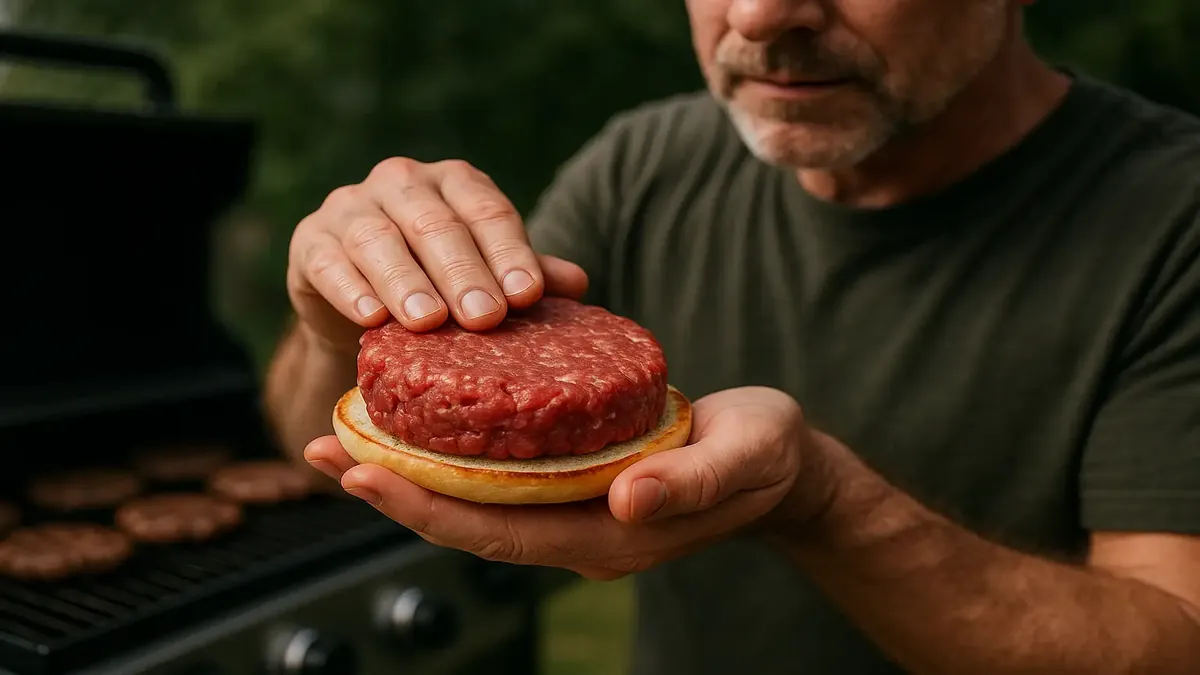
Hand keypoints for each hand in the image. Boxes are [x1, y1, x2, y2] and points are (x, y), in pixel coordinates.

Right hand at [286, 157, 588, 351]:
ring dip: (405, 282)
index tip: (528, 296)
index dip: (509, 252)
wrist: (362, 306)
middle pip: (435, 223)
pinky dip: (350, 289)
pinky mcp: (311, 242)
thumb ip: (527, 276)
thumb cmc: (440, 284)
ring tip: (428, 322)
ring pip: (379, 239)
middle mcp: (402, 183)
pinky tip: (370, 319)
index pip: (487, 210)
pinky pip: (329, 262)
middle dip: (462, 272)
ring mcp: (350, 207)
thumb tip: (577, 283)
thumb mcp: (486, 277)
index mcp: (454, 184)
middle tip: (485, 317)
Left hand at [304, 387, 835, 579]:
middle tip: (319, 445)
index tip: (358, 471)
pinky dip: (449, 452)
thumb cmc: (766, 457)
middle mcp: (577, 531)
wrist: (781, 466)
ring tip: (345, 431)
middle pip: (465, 521)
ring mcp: (573, 510)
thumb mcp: (743, 458)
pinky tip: (420, 418)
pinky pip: (497, 475)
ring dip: (407, 470)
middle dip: (390, 487)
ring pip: (472, 500)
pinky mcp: (575, 482)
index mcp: (608, 535)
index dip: (423, 506)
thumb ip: (690, 483)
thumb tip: (625, 500)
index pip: (496, 529)